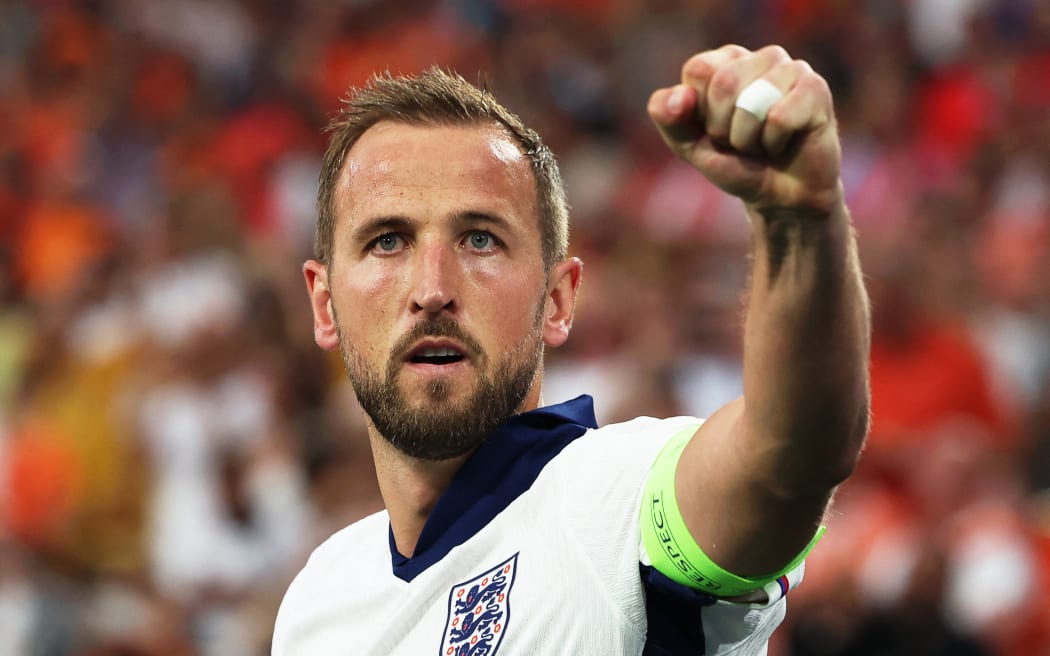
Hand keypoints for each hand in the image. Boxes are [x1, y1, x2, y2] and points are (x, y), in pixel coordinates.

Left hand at [648, 45, 842, 215]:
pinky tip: (785, 142)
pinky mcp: (815, 88)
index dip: (700, 112)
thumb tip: (681, 95)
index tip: (714, 129)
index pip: (698, 70)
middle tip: (741, 142)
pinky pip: (779, 117)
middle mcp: (760, 57)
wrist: (781, 199)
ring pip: (751, 101)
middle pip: (724, 82)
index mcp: (726, 62)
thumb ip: (670, 119)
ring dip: (749, 138)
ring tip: (763, 142)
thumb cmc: (736, 165)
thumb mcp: (690, 146)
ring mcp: (791, 69)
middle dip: (724, 128)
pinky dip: (775, 142)